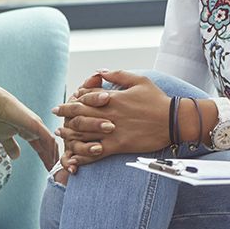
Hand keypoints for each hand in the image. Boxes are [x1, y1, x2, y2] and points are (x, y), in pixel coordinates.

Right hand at [0, 83, 58, 170]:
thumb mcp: (5, 137)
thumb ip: (11, 146)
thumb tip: (16, 157)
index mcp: (30, 131)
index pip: (42, 147)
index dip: (46, 159)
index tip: (49, 170)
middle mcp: (37, 128)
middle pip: (50, 147)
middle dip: (53, 160)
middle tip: (57, 174)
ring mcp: (38, 126)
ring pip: (51, 143)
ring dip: (55, 157)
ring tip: (57, 170)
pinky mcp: (36, 124)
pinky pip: (48, 139)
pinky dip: (52, 150)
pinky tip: (54, 160)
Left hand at [51, 70, 170, 166]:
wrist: (173, 121)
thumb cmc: (157, 100)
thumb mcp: (139, 80)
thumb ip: (117, 75)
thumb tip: (99, 71)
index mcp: (113, 98)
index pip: (85, 98)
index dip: (72, 101)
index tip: (64, 102)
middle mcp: (109, 115)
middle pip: (79, 115)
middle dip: (65, 115)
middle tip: (56, 116)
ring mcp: (112, 131)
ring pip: (83, 134)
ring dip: (69, 134)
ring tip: (62, 134)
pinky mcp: (118, 146)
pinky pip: (95, 152)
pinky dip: (83, 155)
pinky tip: (75, 157)